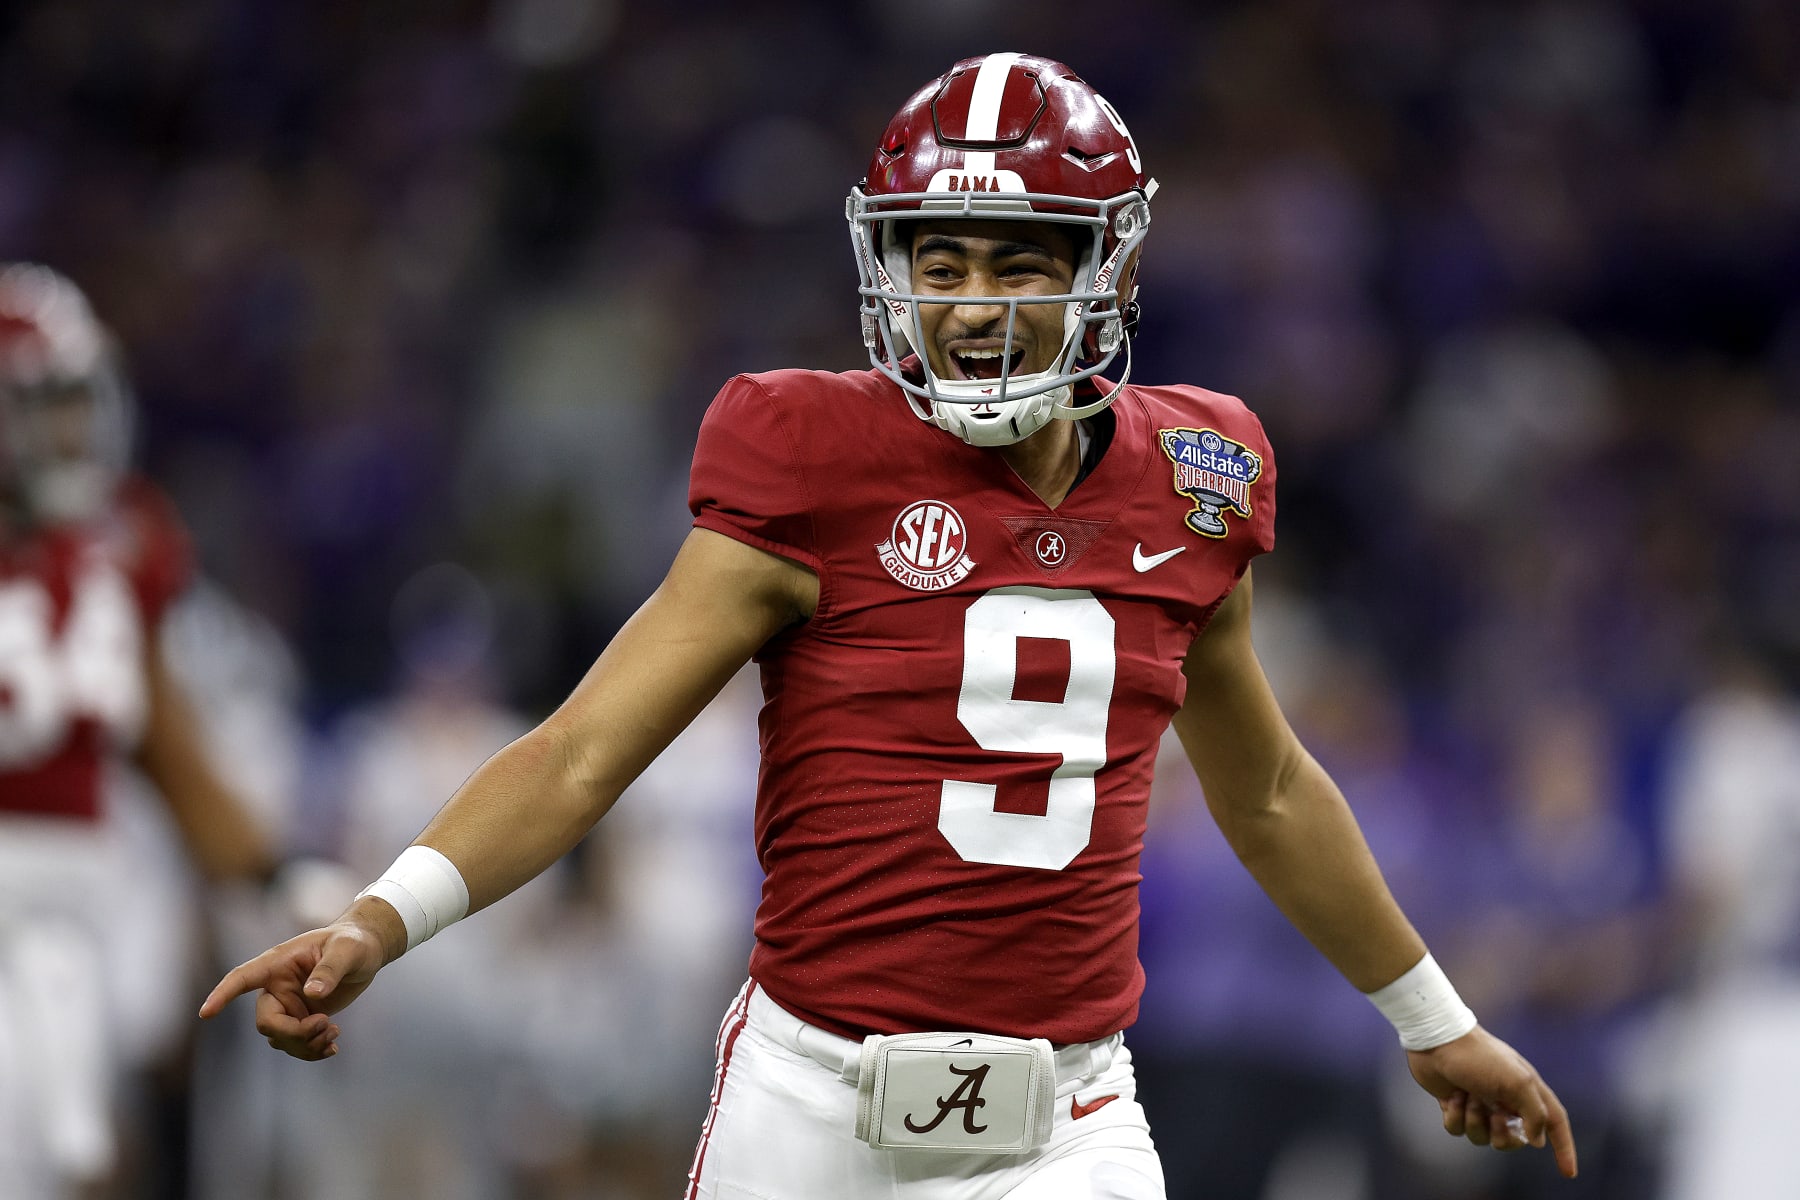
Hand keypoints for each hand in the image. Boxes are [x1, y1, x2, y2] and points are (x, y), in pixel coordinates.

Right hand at [197, 916, 390, 1060]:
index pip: (242, 978)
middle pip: (266, 1022)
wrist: (366, 951)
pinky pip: (296, 1044)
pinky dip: (312, 1050)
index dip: (223, 995)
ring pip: (280, 1039)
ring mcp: (288, 1005)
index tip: (206, 1013)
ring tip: (335, 1032)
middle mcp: (276, 987)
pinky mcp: (301, 1018)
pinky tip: (332, 1048)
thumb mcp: (346, 950)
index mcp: (278, 963)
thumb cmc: (353, 941)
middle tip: (325, 1025)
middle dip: (293, 1033)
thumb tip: (310, 994)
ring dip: (306, 1045)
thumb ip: (329, 969)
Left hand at [1406, 1026, 1578, 1178]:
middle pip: (1515, 1139)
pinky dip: (1455, 1117)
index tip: (1569, 1173)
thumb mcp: (1517, 1083)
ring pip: (1483, 1137)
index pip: (1554, 1123)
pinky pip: (1459, 1130)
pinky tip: (1452, 1097)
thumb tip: (1538, 1142)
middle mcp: (1506, 1099)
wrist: (1438, 1041)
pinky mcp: (1456, 1105)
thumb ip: (1535, 1114)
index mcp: (1527, 1090)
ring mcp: (1480, 1103)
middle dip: (1503, 1135)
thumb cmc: (1480, 1058)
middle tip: (1493, 1115)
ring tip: (1467, 1096)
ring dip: (1474, 1121)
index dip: (1564, 1148)